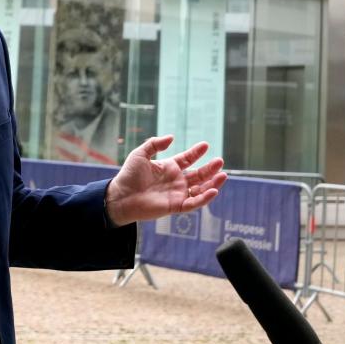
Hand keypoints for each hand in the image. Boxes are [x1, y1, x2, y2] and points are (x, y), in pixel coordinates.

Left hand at [104, 135, 225, 226]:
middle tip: (219, 161)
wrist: (121, 196)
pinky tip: (213, 190)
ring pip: (200, 189)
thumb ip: (155, 144)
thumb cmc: (129, 175)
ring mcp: (177, 194)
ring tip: (223, 175)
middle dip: (210, 168)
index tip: (205, 145)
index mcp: (169, 167)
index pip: (188, 159)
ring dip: (212, 183)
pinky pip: (193, 203)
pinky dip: (204, 198)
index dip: (196, 153)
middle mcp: (176, 181)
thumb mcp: (141, 154)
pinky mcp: (175, 206)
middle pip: (198, 174)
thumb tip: (172, 137)